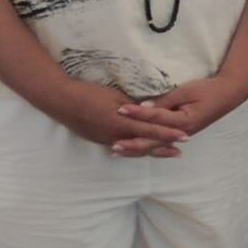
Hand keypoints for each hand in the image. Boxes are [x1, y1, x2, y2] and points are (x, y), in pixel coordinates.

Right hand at [52, 79, 191, 157]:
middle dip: (163, 147)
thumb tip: (149, 112)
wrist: (63, 101)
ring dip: (151, 151)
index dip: (169, 134)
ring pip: (134, 149)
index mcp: (122, 122)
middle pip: (145, 144)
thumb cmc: (90, 94)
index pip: (152, 130)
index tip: (185, 137)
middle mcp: (117, 135)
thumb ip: (134, 108)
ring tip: (166, 153)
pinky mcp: (100, 141)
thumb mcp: (116, 97)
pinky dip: (135, 150)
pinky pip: (122, 148)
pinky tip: (142, 151)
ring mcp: (107, 140)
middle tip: (180, 151)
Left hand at [123, 74, 246, 138]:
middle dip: (132, 143)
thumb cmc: (207, 90)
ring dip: (136, 149)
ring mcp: (181, 135)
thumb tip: (144, 108)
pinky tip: (136, 150)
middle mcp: (181, 133)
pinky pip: (161, 144)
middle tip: (113, 146)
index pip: (154, 118)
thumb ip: (165, 101)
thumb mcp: (186, 91)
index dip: (136, 113)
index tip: (119, 109)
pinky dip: (147, 147)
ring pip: (155, 146)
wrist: (228, 95)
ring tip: (118, 151)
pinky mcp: (181, 134)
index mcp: (182, 121)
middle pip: (152, 141)